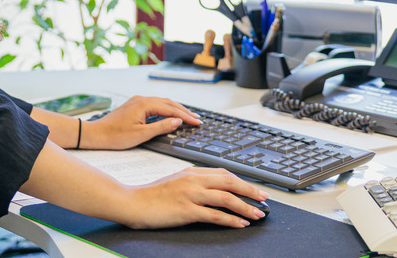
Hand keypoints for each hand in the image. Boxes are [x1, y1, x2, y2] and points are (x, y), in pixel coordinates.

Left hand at [82, 95, 200, 149]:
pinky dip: (165, 110)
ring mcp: (137, 102)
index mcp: (144, 104)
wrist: (96, 134)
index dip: (186, 116)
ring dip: (175, 109)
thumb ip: (161, 127)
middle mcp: (141, 99)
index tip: (197, 122)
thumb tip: (177, 122)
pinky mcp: (134, 106)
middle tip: (197, 119)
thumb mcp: (141, 134)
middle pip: (168, 103)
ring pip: (161, 103)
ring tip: (188, 116)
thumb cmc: (116, 136)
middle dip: (183, 111)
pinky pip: (154, 105)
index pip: (171, 109)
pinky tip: (170, 115)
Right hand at [124, 168, 268, 228]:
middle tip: (264, 199)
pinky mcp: (187, 210)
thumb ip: (193, 182)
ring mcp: (190, 194)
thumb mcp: (175, 181)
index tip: (253, 189)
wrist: (133, 202)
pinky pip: (215, 214)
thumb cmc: (152, 194)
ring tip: (258, 214)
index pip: (223, 173)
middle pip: (229, 182)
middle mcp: (193, 180)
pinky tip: (240, 224)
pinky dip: (231, 219)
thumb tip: (212, 188)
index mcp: (191, 172)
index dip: (242, 181)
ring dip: (245, 207)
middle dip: (250, 191)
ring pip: (226, 198)